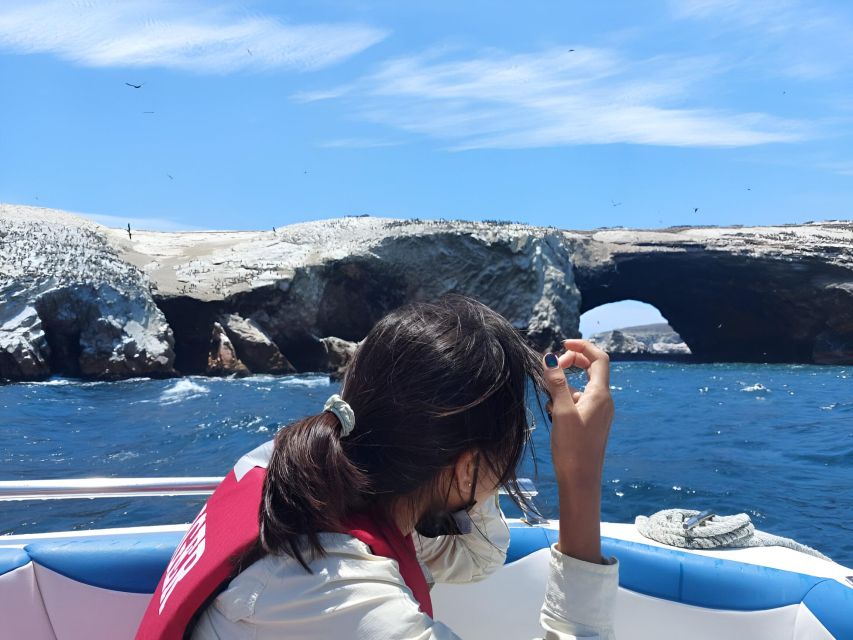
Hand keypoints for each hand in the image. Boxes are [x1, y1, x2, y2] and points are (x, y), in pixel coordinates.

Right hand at [542, 339, 614, 563]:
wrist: (581, 480)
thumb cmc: (572, 448)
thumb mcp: (561, 411)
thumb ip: (556, 383)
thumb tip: (550, 357)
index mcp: (601, 395)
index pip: (598, 359)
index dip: (582, 346)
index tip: (562, 344)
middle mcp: (604, 401)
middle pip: (592, 369)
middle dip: (572, 363)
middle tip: (553, 366)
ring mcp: (599, 412)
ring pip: (582, 387)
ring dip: (564, 386)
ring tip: (549, 401)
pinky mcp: (592, 423)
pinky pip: (580, 402)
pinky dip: (566, 400)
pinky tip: (553, 413)